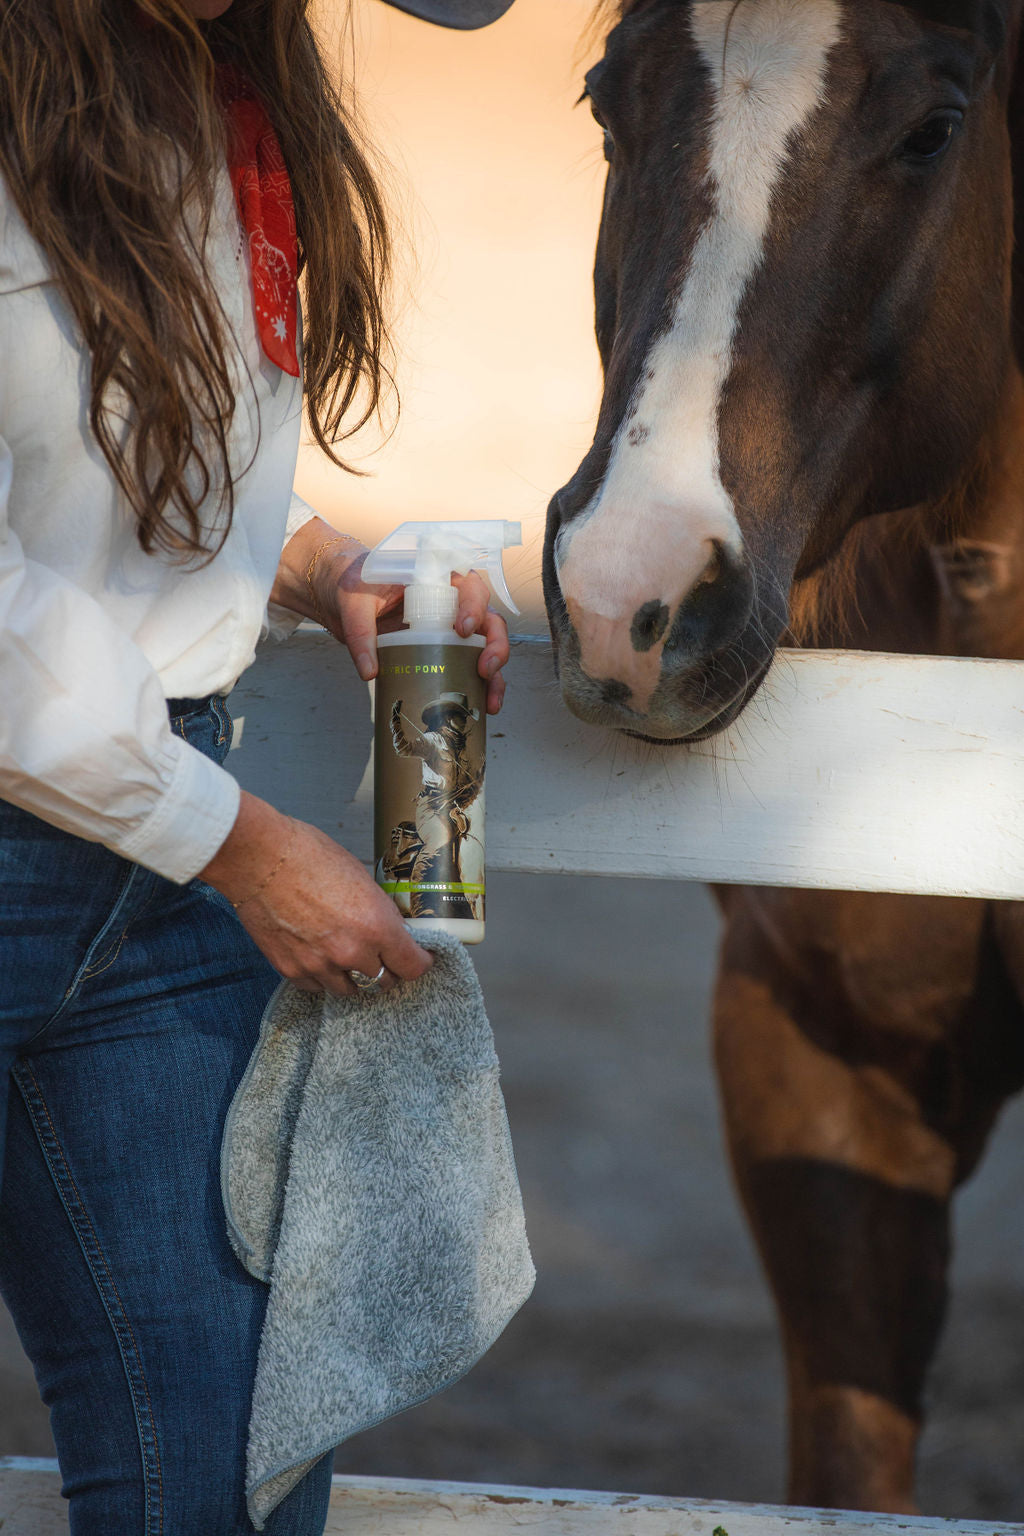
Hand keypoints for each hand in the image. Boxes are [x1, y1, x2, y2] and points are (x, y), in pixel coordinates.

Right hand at [201, 792, 431, 995]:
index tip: (417, 958)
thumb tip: (389, 928)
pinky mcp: (291, 970)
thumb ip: (378, 912)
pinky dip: (322, 977)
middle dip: (387, 969)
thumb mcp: (361, 878)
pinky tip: (319, 958)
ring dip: (353, 977)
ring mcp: (320, 966)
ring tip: (347, 958)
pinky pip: (317, 987)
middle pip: (384, 983)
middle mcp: (352, 953)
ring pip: (350, 990)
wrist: (259, 859)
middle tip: (381, 956)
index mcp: (377, 927)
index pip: (412, 967)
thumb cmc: (309, 856)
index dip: (418, 962)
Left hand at [308, 527, 510, 715]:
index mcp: (437, 578)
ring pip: (486, 647)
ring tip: (490, 702)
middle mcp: (452, 602)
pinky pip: (469, 666)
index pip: (468, 586)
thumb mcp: (353, 602)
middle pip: (489, 619)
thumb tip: (370, 671)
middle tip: (485, 668)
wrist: (341, 597)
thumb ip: (360, 631)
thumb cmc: (354, 586)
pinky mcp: (443, 650)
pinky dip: (480, 688)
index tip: (463, 628)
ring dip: (494, 675)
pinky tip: (481, 707)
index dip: (474, 606)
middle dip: (495, 646)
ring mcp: (451, 628)